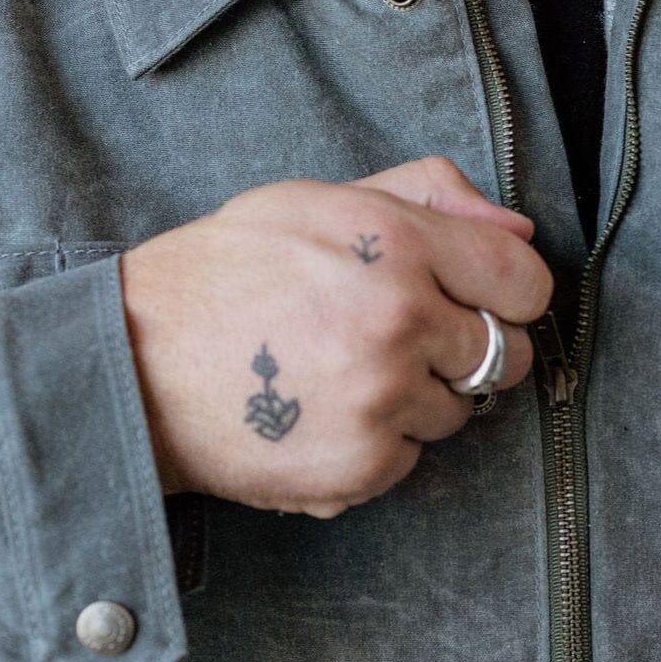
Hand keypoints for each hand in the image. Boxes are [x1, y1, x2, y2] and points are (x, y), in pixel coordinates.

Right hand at [119, 156, 551, 516]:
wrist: (134, 362)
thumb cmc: (229, 272)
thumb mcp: (322, 199)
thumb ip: (429, 197)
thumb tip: (519, 228)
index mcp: (400, 243)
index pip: (526, 282)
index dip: (510, 295)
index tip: (482, 302)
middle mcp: (401, 320)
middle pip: (508, 356)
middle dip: (468, 351)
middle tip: (406, 341)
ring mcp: (384, 398)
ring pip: (459, 411)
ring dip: (420, 399)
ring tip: (345, 375)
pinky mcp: (363, 464)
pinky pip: (413, 458)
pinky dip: (380, 443)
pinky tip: (325, 415)